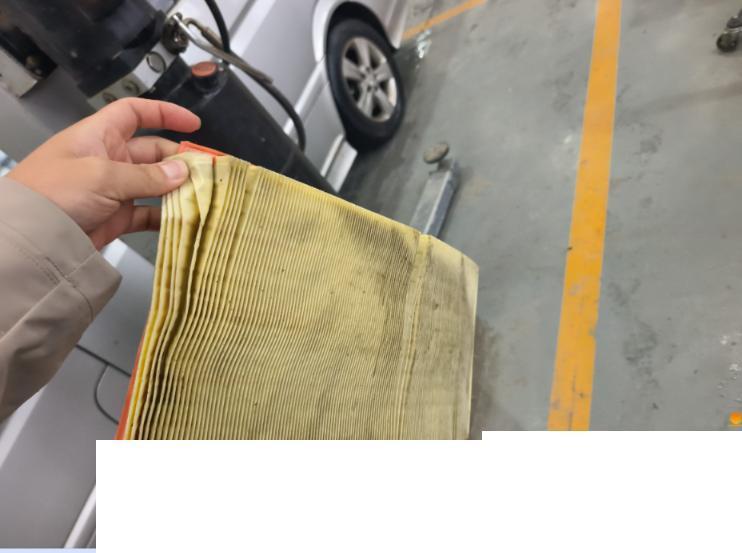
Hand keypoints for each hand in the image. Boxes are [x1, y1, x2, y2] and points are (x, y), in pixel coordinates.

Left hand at [8, 98, 200, 248]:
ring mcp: (113, 190)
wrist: (30, 239)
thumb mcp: (102, 176)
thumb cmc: (54, 193)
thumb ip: (147, 176)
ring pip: (155, 184)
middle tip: (205, 172)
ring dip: (177, 189)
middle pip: (153, 152)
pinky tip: (183, 219)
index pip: (135, 113)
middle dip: (178, 160)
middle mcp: (108, 159)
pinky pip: (148, 213)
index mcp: (98, 136)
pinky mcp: (116, 218)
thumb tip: (183, 172)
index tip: (193, 124)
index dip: (164, 113)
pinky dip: (166, 216)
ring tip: (202, 196)